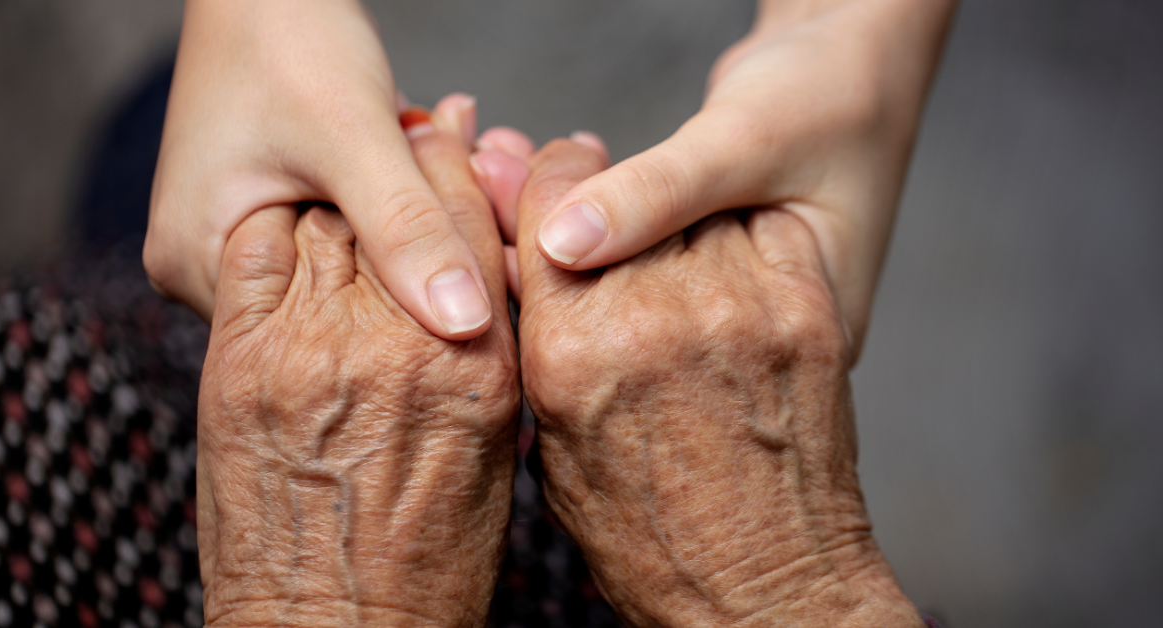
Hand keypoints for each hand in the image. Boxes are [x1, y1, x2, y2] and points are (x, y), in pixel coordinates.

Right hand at [146, 0, 494, 339]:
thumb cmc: (288, 37)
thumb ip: (407, 230)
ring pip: (346, 264)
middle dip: (411, 255)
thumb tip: (465, 324)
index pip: (316, 332)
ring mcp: (233, 240)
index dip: (405, 306)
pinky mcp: (266, 212)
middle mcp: (202, 268)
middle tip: (481, 199)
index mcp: (197, 265)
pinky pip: (342, 231)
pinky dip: (390, 203)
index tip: (478, 263)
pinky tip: (427, 163)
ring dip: (407, 224)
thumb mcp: (354, 136)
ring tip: (456, 168)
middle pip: (332, 301)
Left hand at [195, 105, 518, 626]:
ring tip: (350, 179)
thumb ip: (485, 358)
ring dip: (341, 195)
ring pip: (326, 222)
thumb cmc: (427, 565)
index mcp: (473, 366)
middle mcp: (394, 345)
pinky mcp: (240, 363)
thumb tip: (476, 294)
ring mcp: (309, 349)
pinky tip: (290, 226)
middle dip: (409, 165)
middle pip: (397, 209)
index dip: (464, 174)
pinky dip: (274, 229)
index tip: (463, 147)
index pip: (471, 228)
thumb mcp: (494, 455)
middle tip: (419, 133)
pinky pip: (256, 255)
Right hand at [514, 139, 920, 626]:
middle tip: (613, 214)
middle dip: (607, 196)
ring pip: (695, 207)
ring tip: (675, 263)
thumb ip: (540, 346)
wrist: (765, 593)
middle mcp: (654, 315)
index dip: (548, 180)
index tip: (557, 174)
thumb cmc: (652, 543)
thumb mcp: (557, 452)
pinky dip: (744, 236)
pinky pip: (762, 228)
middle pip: (618, 194)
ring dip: (679, 220)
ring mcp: (739, 307)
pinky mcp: (805, 310)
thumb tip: (522, 268)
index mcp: (573, 351)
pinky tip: (730, 273)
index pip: (549, 207)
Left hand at [528, 0, 954, 359]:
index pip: (655, 342)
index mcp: (784, 338)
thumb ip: (660, 193)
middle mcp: (740, 341)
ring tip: (490, 161)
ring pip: (606, 289)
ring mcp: (714, 312)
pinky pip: (614, 256)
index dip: (566, 292)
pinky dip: (565, 212)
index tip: (504, 230)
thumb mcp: (749, 141)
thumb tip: (562, 243)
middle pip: (617, 322)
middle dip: (536, 250)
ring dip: (541, 225)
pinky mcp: (687, 276)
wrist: (858, 65)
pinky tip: (516, 168)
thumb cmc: (831, 98)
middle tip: (480, 173)